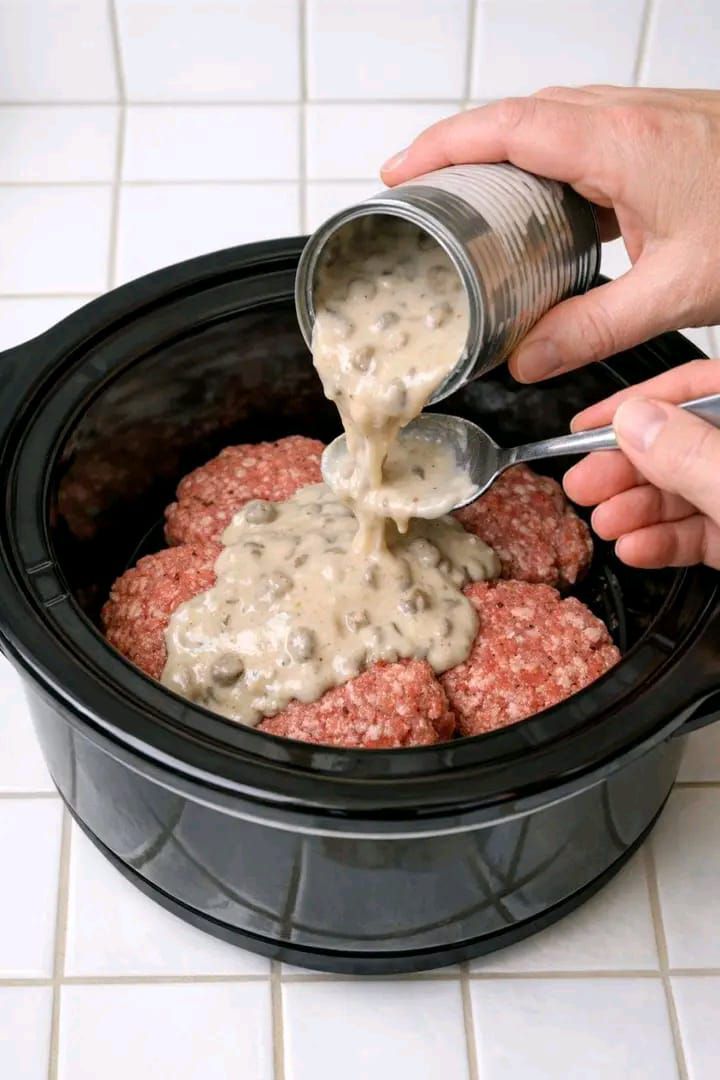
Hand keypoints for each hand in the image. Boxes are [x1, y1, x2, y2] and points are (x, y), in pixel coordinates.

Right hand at [381, 87, 719, 382]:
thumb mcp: (677, 289)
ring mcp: (648, 118)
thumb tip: (528, 360)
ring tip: (465, 195)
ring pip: (551, 117)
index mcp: (622, 143)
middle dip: (459, 145)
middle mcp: (630, 116)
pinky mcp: (664, 132)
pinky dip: (543, 158)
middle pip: (519, 113)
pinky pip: (583, 131)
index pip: (507, 127)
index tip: (399, 172)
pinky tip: (541, 200)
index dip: (443, 146)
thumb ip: (593, 328)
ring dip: (500, 148)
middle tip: (420, 188)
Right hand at [563, 360, 719, 568]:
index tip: (584, 426)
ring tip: (604, 524)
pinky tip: (635, 548)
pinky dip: (664, 542)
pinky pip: (700, 533)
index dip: (635, 404)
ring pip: (685, 491)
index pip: (692, 387)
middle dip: (626, 468)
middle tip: (582, 485)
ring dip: (636, 510)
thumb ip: (690, 453)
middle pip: (680, 443)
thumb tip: (633, 420)